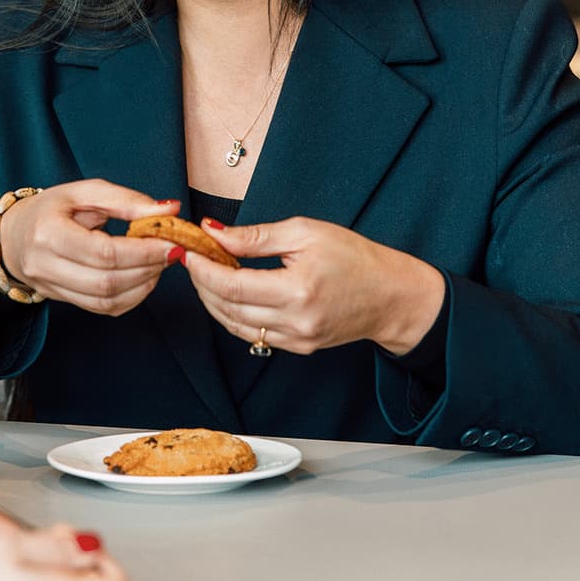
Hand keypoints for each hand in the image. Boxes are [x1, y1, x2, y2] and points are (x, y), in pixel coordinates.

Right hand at [0, 179, 180, 315]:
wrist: (14, 235)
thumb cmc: (52, 209)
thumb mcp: (85, 192)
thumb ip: (126, 200)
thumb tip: (169, 209)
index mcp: (48, 233)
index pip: (103, 252)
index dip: (143, 252)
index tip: (172, 243)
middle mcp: (45, 266)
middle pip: (107, 281)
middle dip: (148, 269)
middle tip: (172, 252)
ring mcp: (52, 288)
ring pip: (106, 302)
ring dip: (143, 285)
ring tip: (160, 264)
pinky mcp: (63, 301)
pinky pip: (103, 309)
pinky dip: (131, 297)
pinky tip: (144, 278)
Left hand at [184, 217, 445, 355]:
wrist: (391, 295)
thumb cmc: (354, 256)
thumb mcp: (305, 233)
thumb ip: (255, 237)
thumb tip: (213, 232)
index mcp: (297, 290)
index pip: (232, 285)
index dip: (203, 270)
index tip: (188, 251)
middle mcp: (295, 321)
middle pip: (228, 308)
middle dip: (202, 283)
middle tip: (191, 258)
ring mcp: (297, 340)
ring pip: (235, 326)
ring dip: (213, 301)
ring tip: (205, 274)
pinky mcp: (298, 348)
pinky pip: (252, 335)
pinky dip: (233, 315)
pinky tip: (228, 293)